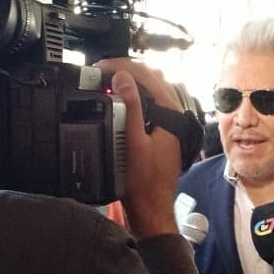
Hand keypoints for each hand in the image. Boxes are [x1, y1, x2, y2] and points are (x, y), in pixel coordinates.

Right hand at [95, 58, 183, 239]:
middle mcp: (174, 115)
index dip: (121, 65)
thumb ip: (129, 107)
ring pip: (150, 91)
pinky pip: (148, 105)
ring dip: (128, 83)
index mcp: (170, 113)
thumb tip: (122, 77)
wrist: (150, 208)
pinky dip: (132, 98)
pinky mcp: (162, 133)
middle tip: (99, 71)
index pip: (147, 74)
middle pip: (150, 78)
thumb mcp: (133, 142)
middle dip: (124, 70)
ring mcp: (169, 124)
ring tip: (105, 82)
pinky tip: (117, 101)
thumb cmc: (143, 183)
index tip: (100, 66)